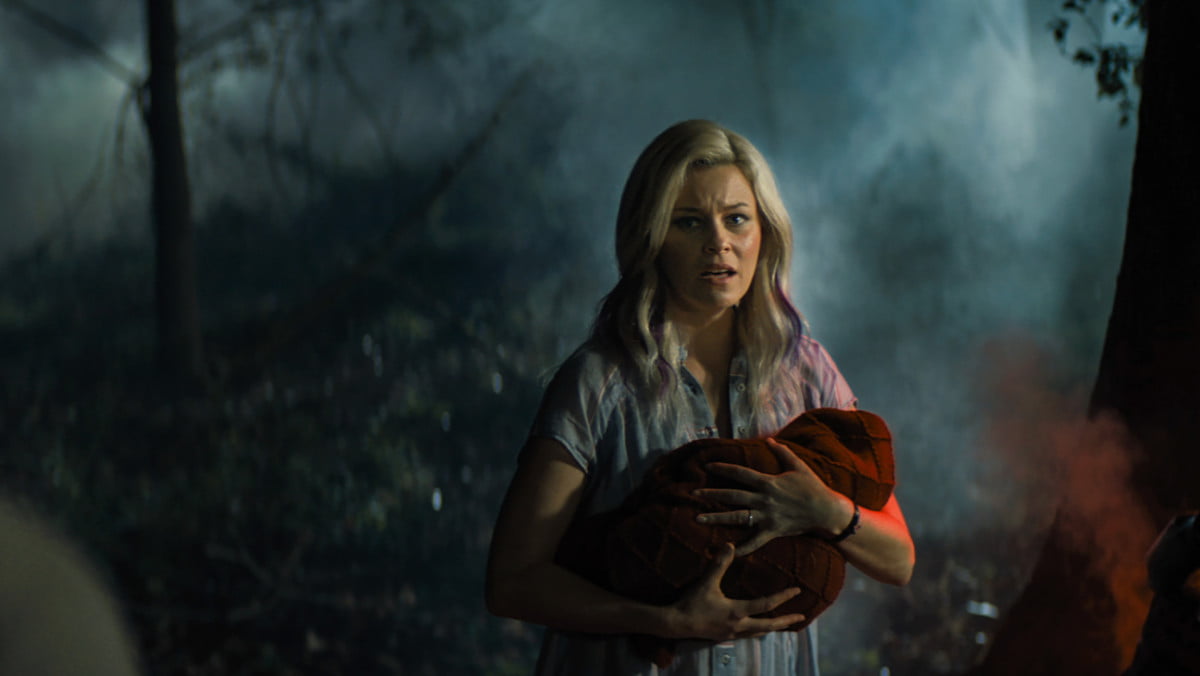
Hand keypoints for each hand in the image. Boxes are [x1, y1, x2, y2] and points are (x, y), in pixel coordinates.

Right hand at [667, 543, 804, 639]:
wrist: (677, 624)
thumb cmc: (692, 603)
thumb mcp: (706, 582)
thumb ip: (719, 564)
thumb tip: (730, 545)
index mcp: (737, 611)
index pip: (766, 604)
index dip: (783, 597)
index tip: (797, 591)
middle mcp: (738, 625)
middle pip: (768, 625)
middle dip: (786, 621)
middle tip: (801, 617)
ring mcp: (732, 633)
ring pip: (759, 632)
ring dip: (773, 627)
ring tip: (783, 624)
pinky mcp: (725, 636)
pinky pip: (748, 635)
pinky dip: (758, 631)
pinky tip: (757, 628)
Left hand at [693, 438, 852, 554]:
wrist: (826, 510)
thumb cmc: (812, 487)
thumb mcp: (798, 466)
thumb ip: (782, 452)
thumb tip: (770, 440)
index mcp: (768, 482)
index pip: (740, 473)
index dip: (723, 468)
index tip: (707, 466)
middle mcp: (764, 499)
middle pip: (732, 495)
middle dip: (711, 494)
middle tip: (693, 493)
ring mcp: (767, 516)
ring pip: (737, 517)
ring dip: (716, 518)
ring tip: (697, 518)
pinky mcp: (772, 530)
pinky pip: (754, 541)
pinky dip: (742, 548)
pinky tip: (727, 552)